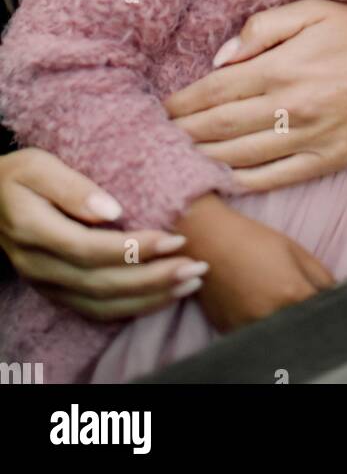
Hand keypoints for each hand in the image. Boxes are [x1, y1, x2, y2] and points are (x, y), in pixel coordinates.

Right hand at [0, 148, 197, 320]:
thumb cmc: (20, 175)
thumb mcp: (38, 165)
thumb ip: (72, 186)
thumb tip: (112, 209)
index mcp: (34, 231)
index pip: (90, 249)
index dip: (134, 249)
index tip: (176, 238)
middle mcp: (39, 266)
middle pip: (101, 284)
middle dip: (153, 279)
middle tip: (197, 266)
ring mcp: (46, 284)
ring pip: (101, 304)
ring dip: (150, 298)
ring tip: (191, 283)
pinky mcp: (57, 292)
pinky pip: (96, 311)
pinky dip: (133, 308)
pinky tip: (164, 296)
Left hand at [165, 0, 346, 191]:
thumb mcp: (313, 9)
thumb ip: (261, 27)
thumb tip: (218, 58)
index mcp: (281, 66)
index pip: (213, 91)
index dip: (179, 104)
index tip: (155, 110)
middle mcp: (289, 106)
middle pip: (216, 128)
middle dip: (178, 135)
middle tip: (149, 141)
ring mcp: (306, 139)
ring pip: (237, 158)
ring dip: (199, 161)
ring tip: (171, 162)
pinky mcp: (322, 161)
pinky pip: (270, 180)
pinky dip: (238, 184)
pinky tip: (216, 182)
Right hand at [178, 194, 333, 332]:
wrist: (207, 240)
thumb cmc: (253, 240)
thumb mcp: (295, 251)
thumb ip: (322, 278)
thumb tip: (337, 297)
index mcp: (292, 294)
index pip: (321, 314)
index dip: (326, 309)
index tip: (323, 303)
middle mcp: (270, 316)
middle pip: (300, 328)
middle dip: (304, 318)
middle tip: (296, 299)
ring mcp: (248, 328)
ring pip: (277, 336)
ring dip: (283, 325)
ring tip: (272, 300)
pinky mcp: (229, 333)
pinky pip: (253, 337)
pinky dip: (260, 328)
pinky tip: (255, 307)